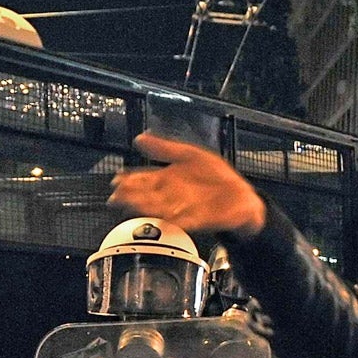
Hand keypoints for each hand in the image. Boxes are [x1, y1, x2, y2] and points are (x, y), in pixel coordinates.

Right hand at [107, 134, 266, 238]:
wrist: (240, 196)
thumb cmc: (216, 177)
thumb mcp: (189, 155)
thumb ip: (164, 149)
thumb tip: (140, 138)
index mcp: (168, 179)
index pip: (143, 179)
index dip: (129, 180)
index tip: (117, 180)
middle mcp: (172, 195)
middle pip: (147, 195)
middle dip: (132, 195)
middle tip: (117, 195)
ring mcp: (184, 208)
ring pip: (161, 208)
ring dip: (147, 207)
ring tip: (133, 205)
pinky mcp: (199, 219)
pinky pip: (185, 220)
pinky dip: (176, 219)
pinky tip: (166, 218)